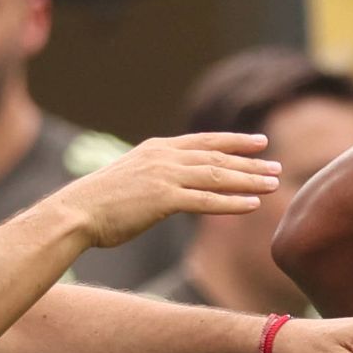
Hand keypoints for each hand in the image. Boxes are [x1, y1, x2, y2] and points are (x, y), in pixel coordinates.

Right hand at [61, 131, 280, 247]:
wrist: (76, 212)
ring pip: (217, 176)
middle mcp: (164, 157)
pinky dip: (232, 202)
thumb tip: (176, 186)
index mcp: (157, 148)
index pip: (204, 141)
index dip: (234, 141)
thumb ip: (157, 176)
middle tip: (276, 166)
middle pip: (217, 157)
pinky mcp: (163, 199)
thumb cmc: (100, 202)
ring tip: (274, 183)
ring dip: (248, 180)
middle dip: (250, 162)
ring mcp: (164, 176)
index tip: (259, 142)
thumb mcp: (132, 178)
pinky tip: (253, 205)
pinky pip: (206, 201)